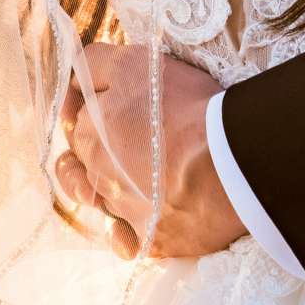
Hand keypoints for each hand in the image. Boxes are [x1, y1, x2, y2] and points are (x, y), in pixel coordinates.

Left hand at [58, 46, 244, 260]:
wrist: (230, 164)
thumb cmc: (185, 110)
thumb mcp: (136, 64)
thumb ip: (96, 64)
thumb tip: (74, 75)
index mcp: (89, 135)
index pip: (77, 119)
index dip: (93, 107)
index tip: (112, 102)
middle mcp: (97, 177)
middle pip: (85, 161)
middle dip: (96, 149)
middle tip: (128, 136)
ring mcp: (122, 211)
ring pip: (102, 199)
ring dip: (110, 187)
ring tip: (135, 175)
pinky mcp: (149, 239)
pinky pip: (125, 241)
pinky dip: (125, 232)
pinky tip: (136, 219)